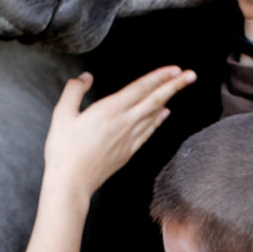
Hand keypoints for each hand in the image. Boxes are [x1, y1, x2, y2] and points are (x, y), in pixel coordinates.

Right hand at [43, 66, 196, 201]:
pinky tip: (164, 114)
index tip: (175, 69)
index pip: (141, 88)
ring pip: (154, 114)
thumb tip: (85, 77)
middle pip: (155, 99)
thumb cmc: (65, 150)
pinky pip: (148, 132)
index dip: (160, 77)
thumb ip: (74, 91)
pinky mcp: (128, 151)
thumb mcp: (62, 114)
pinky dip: (158, 121)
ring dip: (168, 99)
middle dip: (174, 85)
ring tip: (178, 88)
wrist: (72, 182)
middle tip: (191, 75)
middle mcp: (124, 122)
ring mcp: (129, 138)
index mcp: (109, 110)